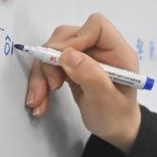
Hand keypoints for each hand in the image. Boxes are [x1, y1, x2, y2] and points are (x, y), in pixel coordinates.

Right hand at [25, 12, 141, 152]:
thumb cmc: (117, 116)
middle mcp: (101, 50)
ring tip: (38, 101)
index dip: (76, 38)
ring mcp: (86, 57)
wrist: (115, 129)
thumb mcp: (106, 100)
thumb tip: (67, 54)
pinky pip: (51, 65)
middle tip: (50, 87)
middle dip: (50, 61)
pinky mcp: (73, 67)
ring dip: (41, 75)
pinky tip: (40, 101)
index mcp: (118, 52)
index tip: (63, 60)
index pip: (96, 26)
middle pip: (67, 37)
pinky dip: (42, 82)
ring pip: (54, 52)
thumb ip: (91, 76)